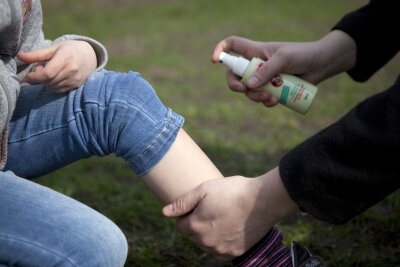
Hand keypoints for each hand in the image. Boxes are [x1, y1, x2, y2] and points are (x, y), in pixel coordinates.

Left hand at [17, 40, 96, 92]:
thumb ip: (36, 54)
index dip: (34, 77)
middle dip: (39, 78)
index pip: (47, 74)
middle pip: (48, 81)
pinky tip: (54, 77)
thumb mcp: (54, 48)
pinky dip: (53, 86)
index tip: (28, 75)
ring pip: (53, 87)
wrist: (90, 56)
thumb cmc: (69, 49)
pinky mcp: (76, 86)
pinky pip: (59, 90)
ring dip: (45, 82)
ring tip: (48, 72)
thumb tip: (20, 57)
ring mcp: (75, 79)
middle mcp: (72, 70)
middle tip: (39, 68)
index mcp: (65, 58)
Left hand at [162, 168, 298, 260]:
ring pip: (207, 243)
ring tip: (224, 216)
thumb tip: (165, 212)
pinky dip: (223, 241)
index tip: (200, 206)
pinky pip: (221, 250)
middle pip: (194, 235)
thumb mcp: (204, 189)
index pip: (180, 226)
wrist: (263, 200)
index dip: (188, 214)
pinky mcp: (235, 253)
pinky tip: (231, 227)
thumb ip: (182, 202)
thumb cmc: (233, 190)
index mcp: (195, 226)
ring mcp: (221, 250)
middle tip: (214, 209)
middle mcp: (206, 242)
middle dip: (199, 223)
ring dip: (210, 233)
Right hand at [211, 31, 355, 106]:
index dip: (221, 51)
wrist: (322, 65)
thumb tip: (248, 86)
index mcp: (255, 51)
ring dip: (255, 97)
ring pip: (249, 91)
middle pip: (235, 75)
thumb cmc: (303, 54)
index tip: (215, 61)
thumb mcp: (284, 59)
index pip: (232, 46)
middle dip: (236, 86)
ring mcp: (264, 78)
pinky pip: (262, 99)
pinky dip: (266, 102)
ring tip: (270, 98)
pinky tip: (276, 101)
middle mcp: (256, 65)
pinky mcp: (273, 90)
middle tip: (244, 90)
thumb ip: (266, 71)